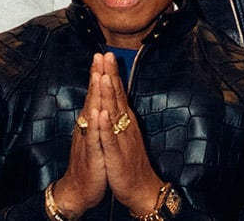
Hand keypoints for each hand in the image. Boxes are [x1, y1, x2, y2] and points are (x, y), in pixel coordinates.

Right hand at [52, 52, 109, 215]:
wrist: (78, 189)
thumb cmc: (89, 161)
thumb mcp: (94, 135)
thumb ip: (96, 116)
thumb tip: (100, 99)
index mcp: (90, 121)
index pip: (95, 93)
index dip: (99, 74)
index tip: (102, 53)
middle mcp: (87, 126)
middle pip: (93, 97)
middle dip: (97, 75)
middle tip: (99, 54)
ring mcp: (88, 139)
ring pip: (92, 113)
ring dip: (95, 94)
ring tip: (99, 75)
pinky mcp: (92, 154)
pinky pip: (94, 137)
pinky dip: (96, 125)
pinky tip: (98, 113)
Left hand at [94, 53, 162, 215]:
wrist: (141, 189)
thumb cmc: (130, 161)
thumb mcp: (125, 133)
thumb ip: (120, 115)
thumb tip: (116, 97)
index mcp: (125, 120)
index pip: (118, 92)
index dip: (111, 73)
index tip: (105, 54)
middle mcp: (125, 126)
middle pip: (117, 96)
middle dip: (110, 75)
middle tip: (106, 55)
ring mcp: (122, 139)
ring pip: (114, 114)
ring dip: (109, 94)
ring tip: (104, 76)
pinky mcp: (118, 155)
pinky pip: (111, 139)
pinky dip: (106, 126)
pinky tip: (102, 114)